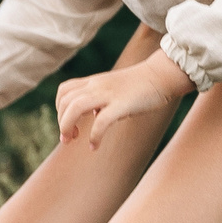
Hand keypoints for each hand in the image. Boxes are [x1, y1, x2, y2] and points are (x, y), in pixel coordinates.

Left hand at [56, 50, 193, 148]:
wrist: (161, 76)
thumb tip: (95, 115)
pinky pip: (101, 121)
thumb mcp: (114, 89)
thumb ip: (101, 99)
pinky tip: (94, 146)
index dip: (59, 110)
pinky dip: (94, 136)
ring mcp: (109, 94)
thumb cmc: (141, 86)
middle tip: (68, 138)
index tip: (68, 125)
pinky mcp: (122, 104)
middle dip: (61, 122)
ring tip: (73, 140)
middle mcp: (97, 86)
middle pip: (66, 101)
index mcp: (94, 82)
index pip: (64, 91)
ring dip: (68, 126)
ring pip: (76, 107)